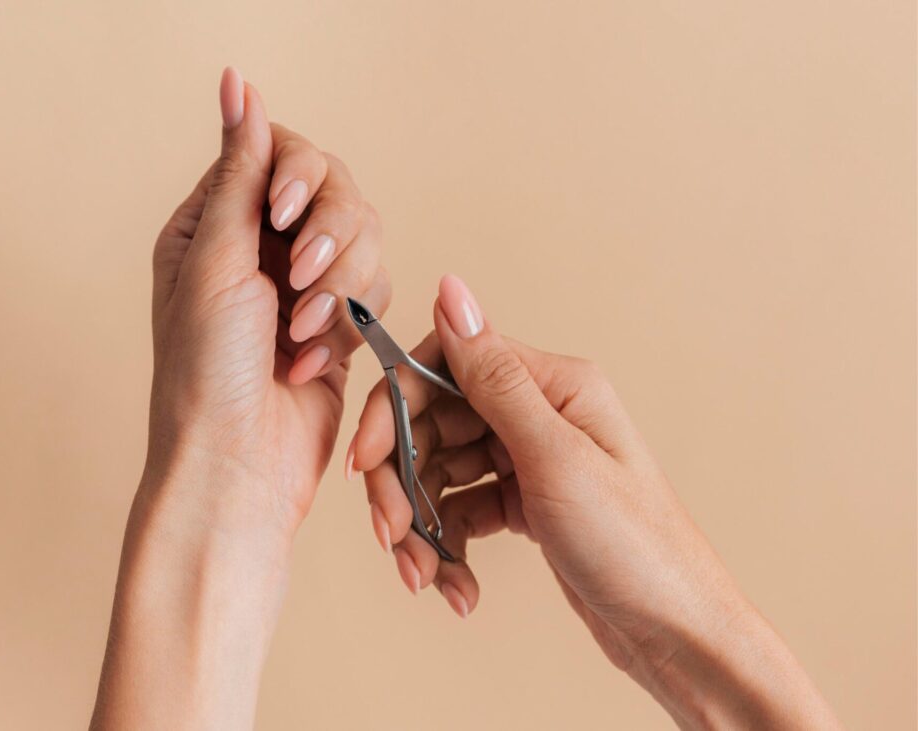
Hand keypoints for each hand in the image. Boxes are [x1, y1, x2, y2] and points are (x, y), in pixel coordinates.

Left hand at [92, 68, 386, 730]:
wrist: (237, 467)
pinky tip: (312, 363)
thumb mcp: (213, 262)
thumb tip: (238, 85)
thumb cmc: (205, 376)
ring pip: (366, 240)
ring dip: (339, 289)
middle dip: (326, 241)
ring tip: (300, 336)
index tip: (283, 215)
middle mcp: (262, 247)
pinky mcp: (340, 323)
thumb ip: (238, 172)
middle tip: (295, 281)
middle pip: (336, 191)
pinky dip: (348, 326)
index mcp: (215, 223)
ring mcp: (303, 286)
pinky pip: (375, 291)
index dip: (297, 176)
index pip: (278, 153)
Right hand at [350, 275, 839, 728]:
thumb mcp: (555, 457)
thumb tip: (451, 289)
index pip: (445, 366)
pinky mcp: (524, 503)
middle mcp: (538, 414)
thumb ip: (494, 376)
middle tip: (390, 534)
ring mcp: (529, 459)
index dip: (394, 408)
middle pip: (433, 425)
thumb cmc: (635, 545)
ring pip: (440, 473)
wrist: (676, 634)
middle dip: (402, 482)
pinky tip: (457, 587)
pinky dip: (448, 548)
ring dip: (420, 525)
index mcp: (553, 385)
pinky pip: (461, 510)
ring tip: (424, 577)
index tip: (364, 459)